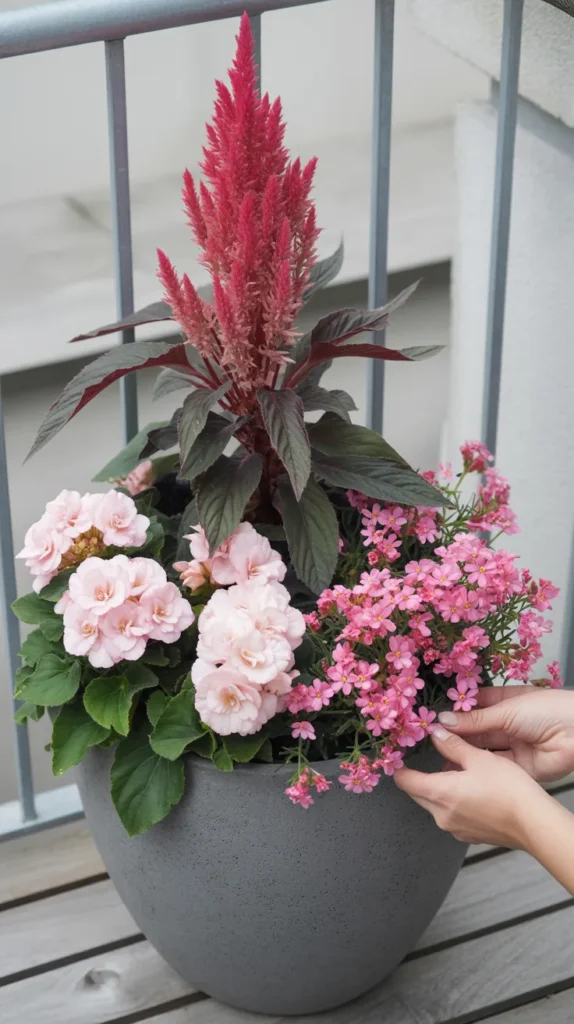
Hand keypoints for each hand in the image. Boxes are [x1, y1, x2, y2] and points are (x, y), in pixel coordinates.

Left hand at [394, 726, 549, 847]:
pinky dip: (454, 802)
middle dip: (420, 777)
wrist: (534, 823)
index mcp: (439, 793)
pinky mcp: (469, 835)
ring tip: (458, 773)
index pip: (404, 781)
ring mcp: (455, 829)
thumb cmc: (507, 788)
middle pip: (417, 794)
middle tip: (430, 759)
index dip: (399, 767)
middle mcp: (442, 815)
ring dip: (440, 789)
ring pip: (435, 805)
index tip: (401, 756)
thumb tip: (435, 733)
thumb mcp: (479, 758)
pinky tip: (472, 791)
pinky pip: (452, 815)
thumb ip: (453, 745)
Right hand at [438, 687, 573, 783]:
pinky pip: (493, 765)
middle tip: (429, 734)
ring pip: (482, 748)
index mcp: (506, 701)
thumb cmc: (547, 710)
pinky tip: (457, 764)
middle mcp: (508, 723)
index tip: (434, 715)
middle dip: (456, 730)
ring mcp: (512, 745)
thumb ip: (475, 719)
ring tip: (437, 749)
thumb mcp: (506, 710)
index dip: (456, 709)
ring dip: (462, 749)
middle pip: (476, 727)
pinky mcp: (517, 767)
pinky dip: (476, 765)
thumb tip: (444, 720)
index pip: (475, 704)